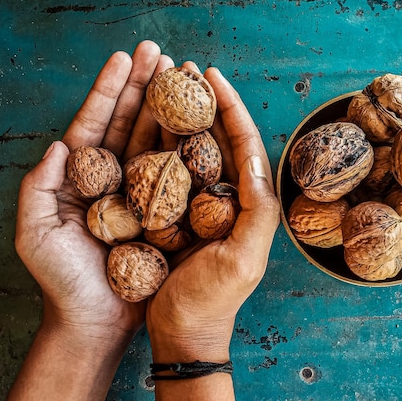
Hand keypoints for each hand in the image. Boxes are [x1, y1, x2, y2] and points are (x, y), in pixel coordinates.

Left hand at [15, 40, 172, 348]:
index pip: (94, 122)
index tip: (124, 57)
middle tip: (160, 53)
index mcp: (79, 177)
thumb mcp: (34, 234)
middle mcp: (112, 177)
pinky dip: (184, 147)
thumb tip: (59, 144)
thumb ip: (39, 187)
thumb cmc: (60, 281)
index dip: (109, 89)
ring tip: (181, 75)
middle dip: (143, 86)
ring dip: (166, 107)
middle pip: (127, 122)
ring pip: (153, 140)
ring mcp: (138, 192)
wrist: (94, 322)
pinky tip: (197, 123)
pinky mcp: (161, 211)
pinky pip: (174, 174)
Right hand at [146, 65, 280, 362]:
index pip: (244, 142)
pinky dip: (158, 144)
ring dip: (179, 115)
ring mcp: (197, 203)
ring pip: (189, 148)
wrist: (182, 332)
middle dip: (203, 100)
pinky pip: (165, 170)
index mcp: (248, 202)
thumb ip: (256, 208)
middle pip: (216, 138)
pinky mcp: (171, 213)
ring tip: (164, 83)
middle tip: (183, 67)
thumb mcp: (244, 258)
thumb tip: (251, 154)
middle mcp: (225, 196)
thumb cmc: (213, 300)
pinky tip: (145, 123)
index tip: (212, 74)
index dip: (230, 106)